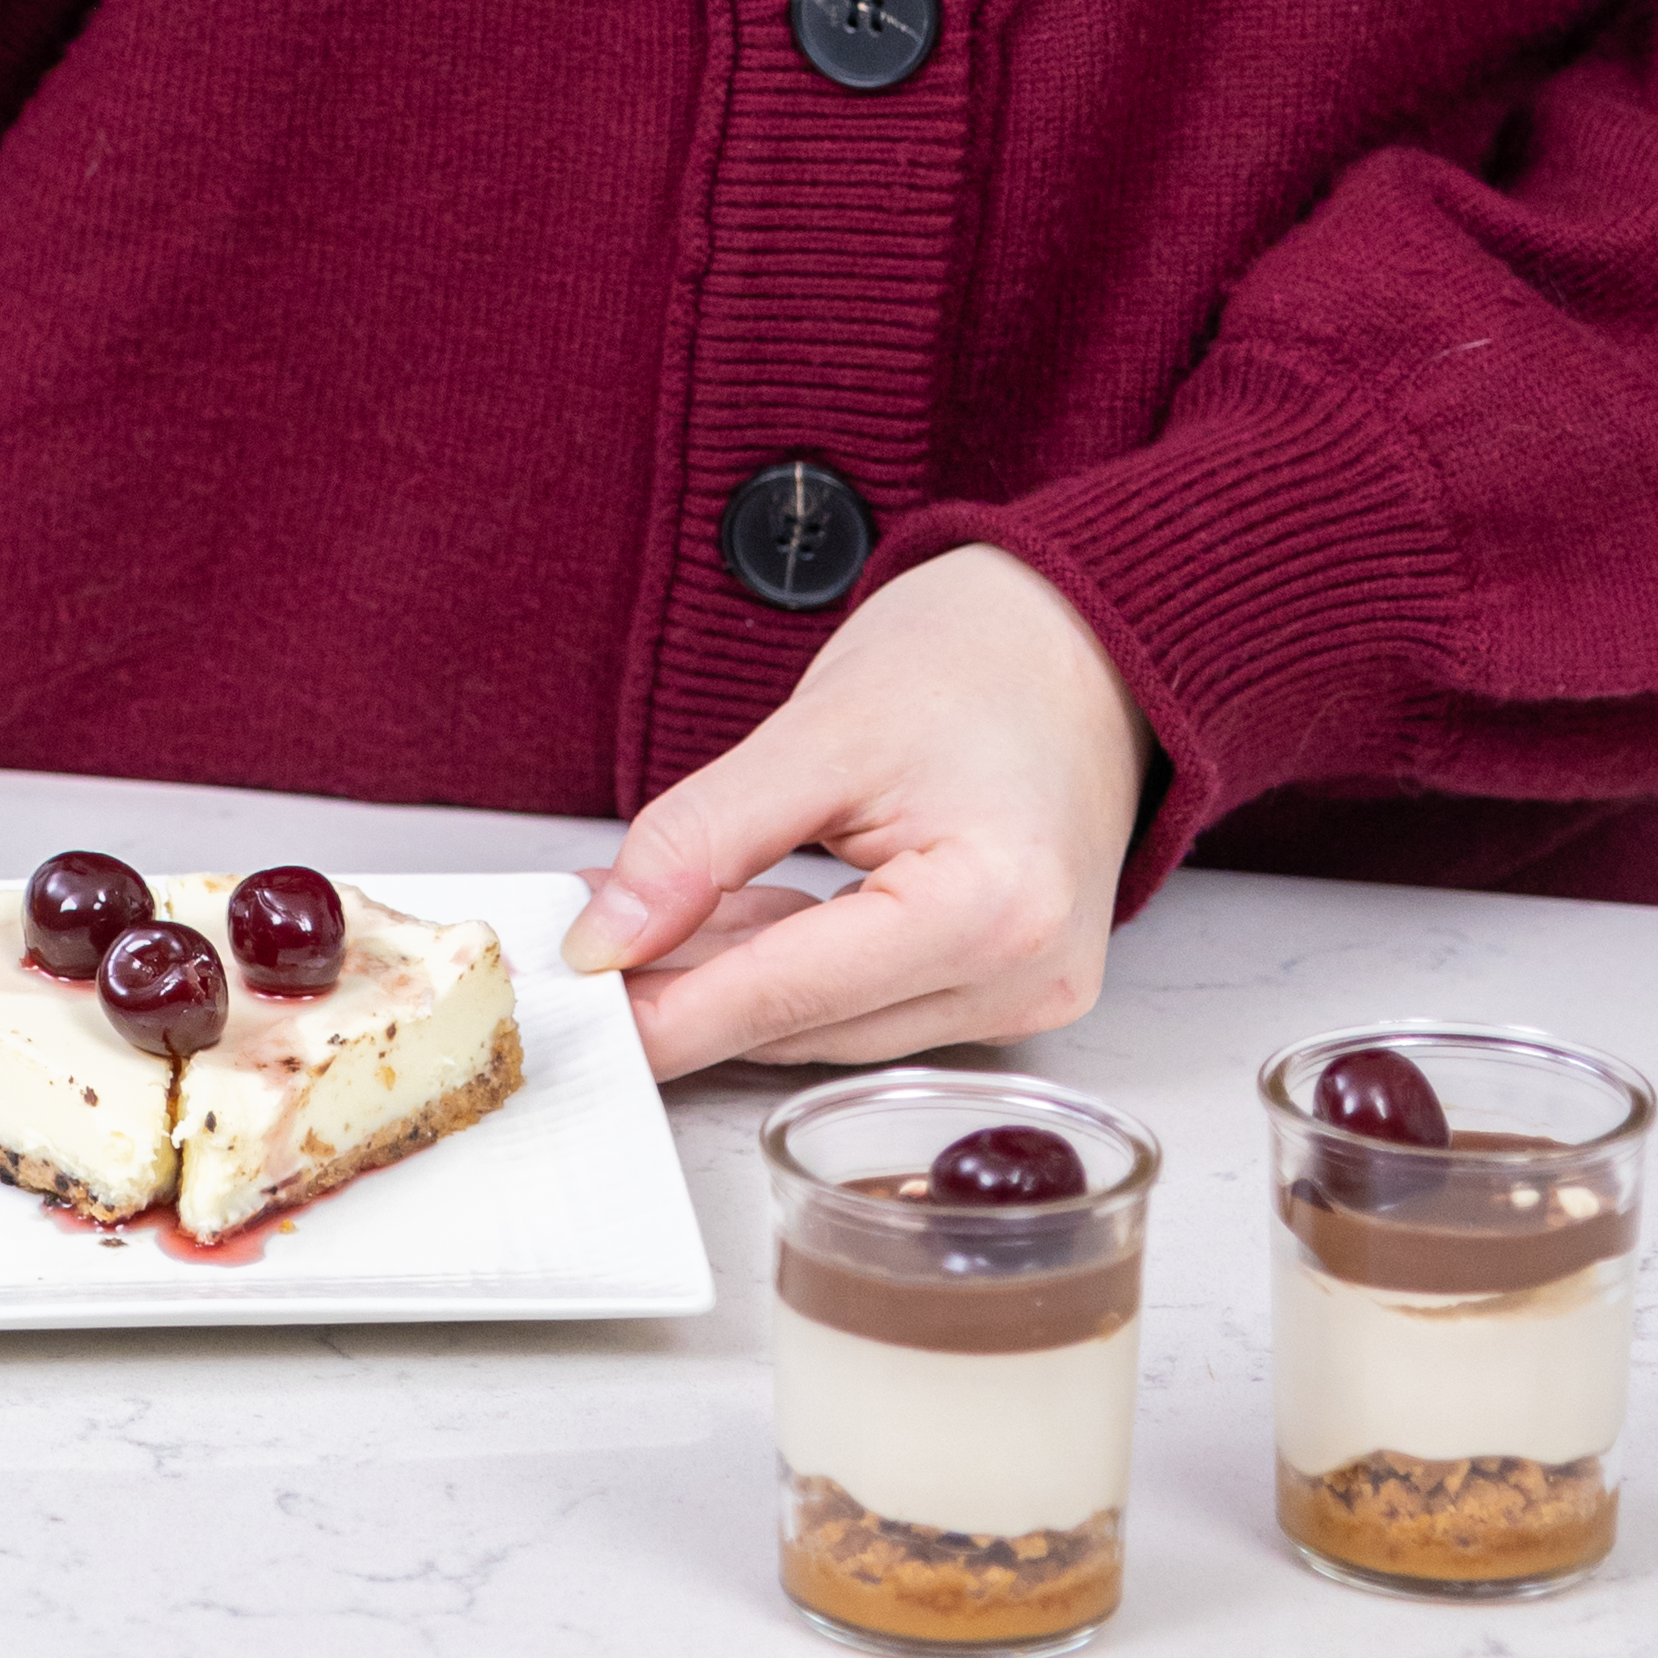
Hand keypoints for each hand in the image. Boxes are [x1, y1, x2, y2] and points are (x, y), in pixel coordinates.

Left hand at [561, 545, 1149, 1078]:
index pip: (790, 993)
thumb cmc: (975, 657)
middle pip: (808, 1021)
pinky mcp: (1008, 986)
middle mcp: (1024, 977)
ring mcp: (1024, 992)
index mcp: (992, 911)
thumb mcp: (818, 729)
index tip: (575, 1012)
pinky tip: (713, 927)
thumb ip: (705, 836)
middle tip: (574, 953)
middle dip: (683, 990)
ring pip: (829, 1022)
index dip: (668, 1008)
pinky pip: (867, 1000)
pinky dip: (787, 965)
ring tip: (628, 926)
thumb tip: (609, 935)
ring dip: (727, 980)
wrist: (1083, 635)